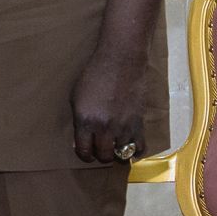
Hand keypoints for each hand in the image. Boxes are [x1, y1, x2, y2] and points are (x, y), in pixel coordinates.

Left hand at [71, 45, 147, 163]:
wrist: (121, 60)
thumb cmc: (95, 74)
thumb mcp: (76, 96)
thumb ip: (78, 120)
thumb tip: (80, 140)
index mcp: (85, 120)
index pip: (84, 150)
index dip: (85, 155)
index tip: (87, 154)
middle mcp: (104, 127)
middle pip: (103, 155)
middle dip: (101, 155)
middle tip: (101, 149)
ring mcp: (123, 126)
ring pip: (121, 153)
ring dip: (117, 152)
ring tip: (116, 146)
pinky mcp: (139, 122)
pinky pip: (140, 147)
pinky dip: (136, 151)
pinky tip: (132, 148)